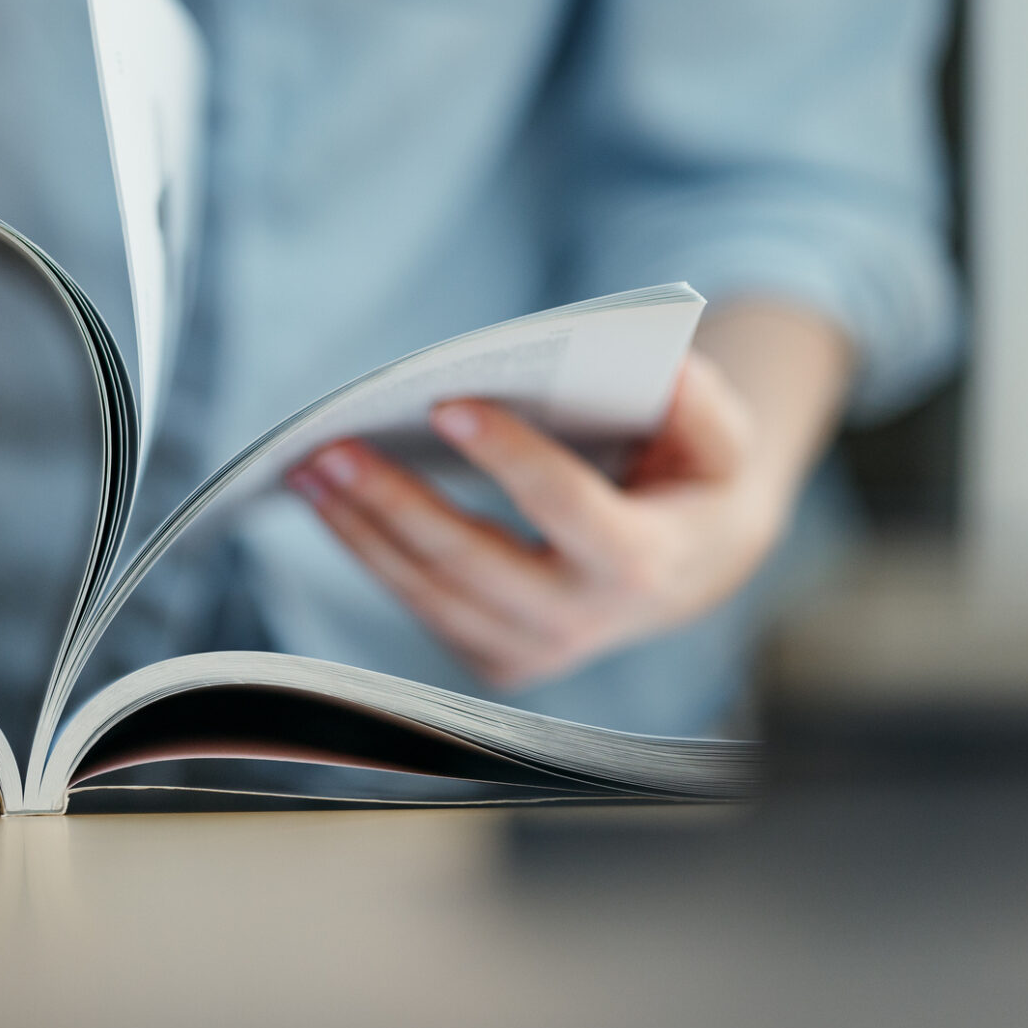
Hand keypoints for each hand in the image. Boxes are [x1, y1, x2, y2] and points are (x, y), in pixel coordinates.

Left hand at [284, 345, 821, 690]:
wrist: (691, 571)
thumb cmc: (695, 482)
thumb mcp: (721, 438)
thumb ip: (696, 403)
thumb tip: (657, 366)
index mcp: (641, 565)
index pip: (565, 507)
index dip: (507, 456)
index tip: (446, 403)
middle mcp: (581, 624)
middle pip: (468, 562)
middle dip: (392, 502)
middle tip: (330, 448)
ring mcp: (532, 654)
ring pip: (426, 591)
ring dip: (358, 529)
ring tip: (306, 468)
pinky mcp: (493, 660)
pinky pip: (418, 602)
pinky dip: (369, 549)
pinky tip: (329, 498)